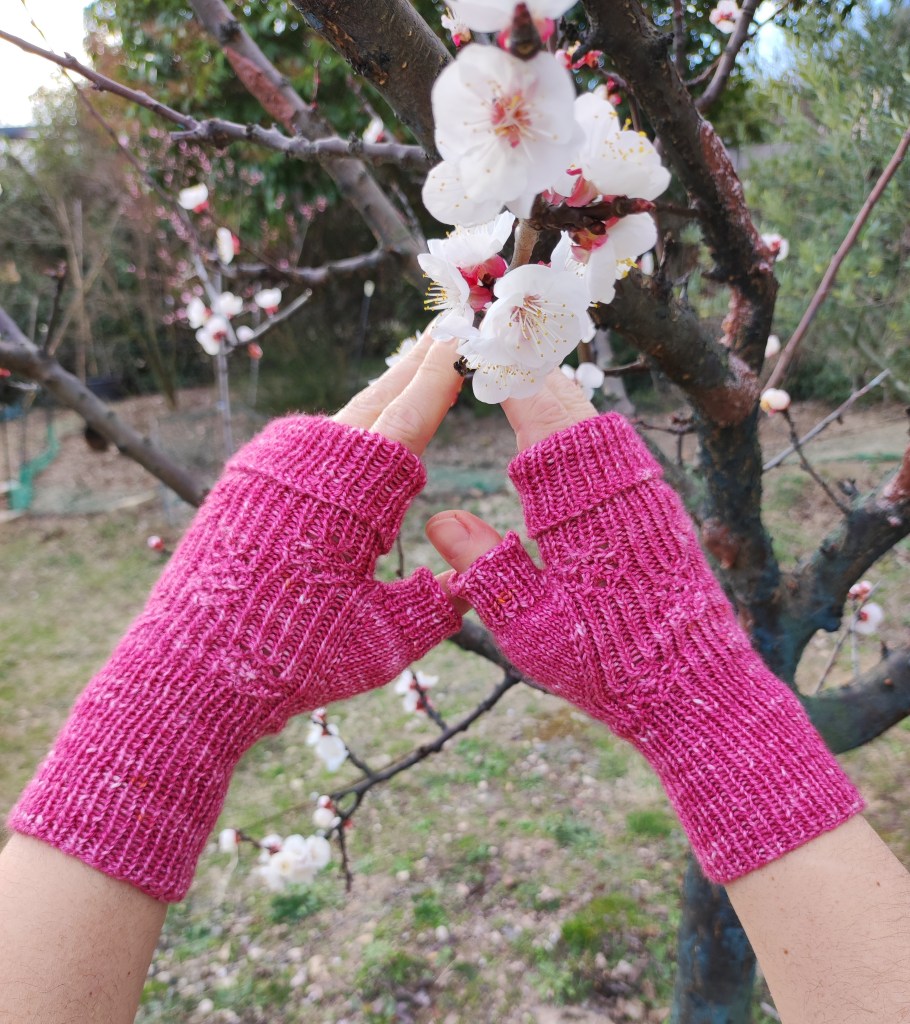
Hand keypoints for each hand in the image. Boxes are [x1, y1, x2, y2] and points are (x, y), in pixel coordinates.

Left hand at [9, 333, 464, 901]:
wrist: (188, 671)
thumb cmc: (295, 657)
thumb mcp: (386, 638)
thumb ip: (438, 604)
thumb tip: (466, 578)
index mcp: (355, 493)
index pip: (411, 417)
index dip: (440, 376)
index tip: (459, 336)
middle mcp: (310, 466)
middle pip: (374, 402)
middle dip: (411, 370)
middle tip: (439, 335)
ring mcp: (269, 470)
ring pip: (337, 421)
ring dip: (375, 400)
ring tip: (404, 377)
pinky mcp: (241, 486)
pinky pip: (302, 446)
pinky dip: (337, 432)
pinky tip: (348, 435)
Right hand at [427, 370, 861, 883]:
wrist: (698, 690)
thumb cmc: (608, 664)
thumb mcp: (528, 624)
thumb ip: (483, 566)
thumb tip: (435, 519)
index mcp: (577, 503)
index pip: (534, 409)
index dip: (501, 371)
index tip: (471, 341)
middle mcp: (617, 482)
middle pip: (568, 399)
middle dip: (526, 369)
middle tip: (488, 342)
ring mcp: (644, 491)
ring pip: (595, 418)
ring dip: (554, 394)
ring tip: (516, 375)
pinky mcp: (659, 507)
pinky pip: (614, 444)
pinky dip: (579, 424)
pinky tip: (560, 435)